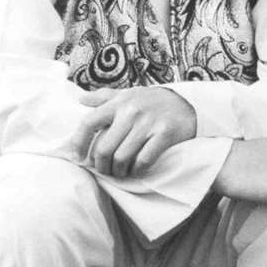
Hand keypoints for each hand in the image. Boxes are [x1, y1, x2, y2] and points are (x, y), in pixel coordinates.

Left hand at [71, 87, 197, 177]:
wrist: (189, 103)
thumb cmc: (153, 102)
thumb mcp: (130, 94)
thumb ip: (105, 97)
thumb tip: (80, 99)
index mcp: (120, 102)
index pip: (89, 123)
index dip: (78, 143)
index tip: (77, 156)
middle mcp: (132, 111)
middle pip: (104, 148)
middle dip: (101, 165)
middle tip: (104, 170)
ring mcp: (149, 123)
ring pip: (121, 158)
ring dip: (118, 171)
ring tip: (119, 172)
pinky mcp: (165, 133)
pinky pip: (143, 160)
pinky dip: (136, 169)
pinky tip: (136, 169)